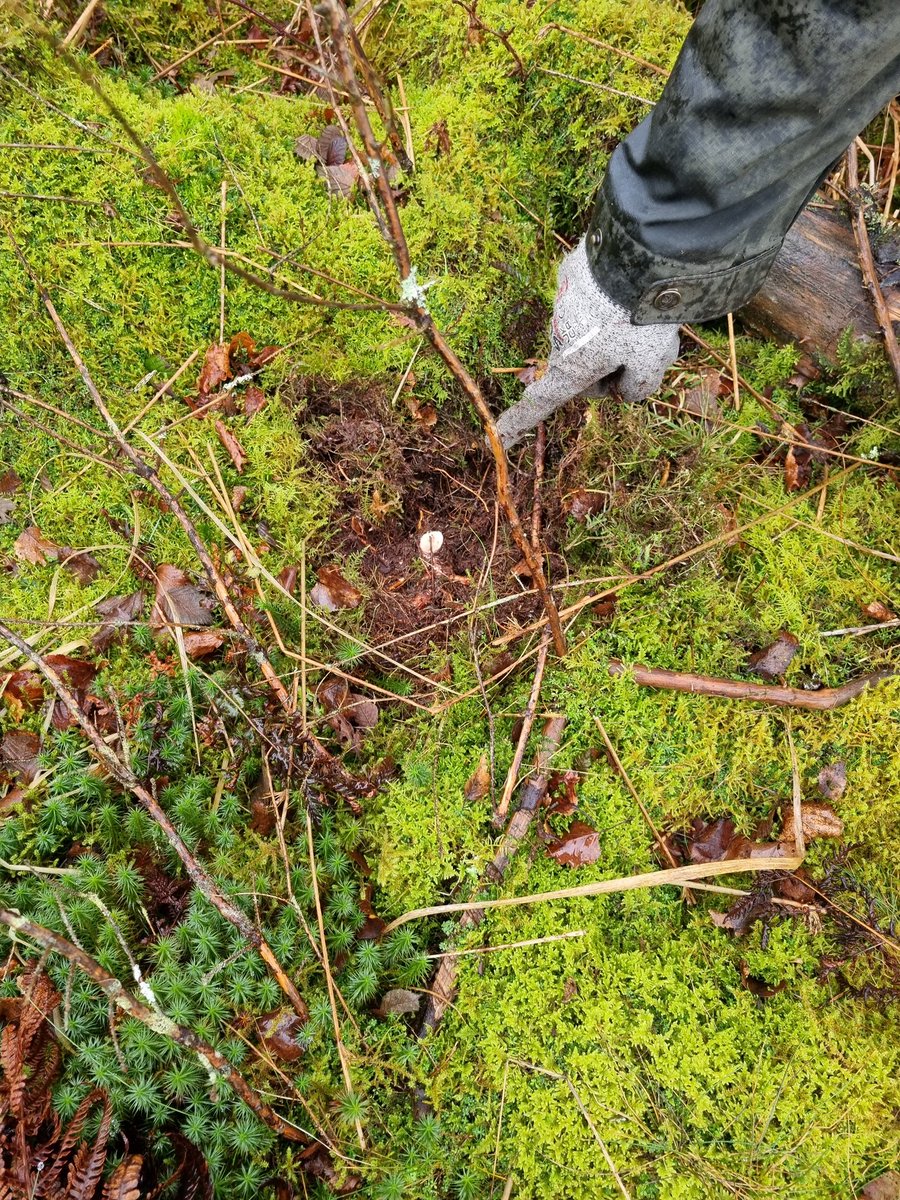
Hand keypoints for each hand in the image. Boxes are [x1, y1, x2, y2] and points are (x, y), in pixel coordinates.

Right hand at [494, 237, 679, 448]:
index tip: (496, 438)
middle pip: (582, 368)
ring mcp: (561, 306)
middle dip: (609, 367)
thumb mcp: (653, 362)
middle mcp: (559, 340)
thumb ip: (639, 387)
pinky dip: (611, 300)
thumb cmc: (642, 317)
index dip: (518, 423)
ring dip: (616, 331)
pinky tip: (634, 290)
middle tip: (647, 354)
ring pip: (591, 332)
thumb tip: (626, 389)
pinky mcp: (570, 276)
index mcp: (573, 369)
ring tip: (649, 316)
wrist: (638, 252)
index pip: (540, 404)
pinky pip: (591, 298)